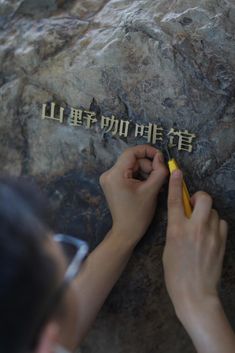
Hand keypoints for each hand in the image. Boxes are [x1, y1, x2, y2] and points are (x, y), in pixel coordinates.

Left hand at [99, 145, 167, 246]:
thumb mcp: (152, 190)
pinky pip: (129, 173)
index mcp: (115, 174)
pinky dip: (140, 177)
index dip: (147, 151)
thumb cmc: (138, 214)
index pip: (131, 152)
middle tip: (160, 177)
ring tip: (156, 184)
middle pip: (133, 160)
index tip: (160, 157)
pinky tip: (148, 186)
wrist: (126, 231)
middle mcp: (108, 174)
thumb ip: (159, 171)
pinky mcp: (113, 184)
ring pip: (132, 166)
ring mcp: (109, 179)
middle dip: (148, 166)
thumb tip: (160, 157)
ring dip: (146, 172)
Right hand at [163, 170, 227, 320]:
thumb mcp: (168, 247)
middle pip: (203, 198)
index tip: (177, 171)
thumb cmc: (176, 273)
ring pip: (214, 211)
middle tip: (195, 205)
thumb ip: (175, 229)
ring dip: (208, 214)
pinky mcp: (222, 242)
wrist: (195, 293)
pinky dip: (216, 225)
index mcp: (176, 230)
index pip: (175, 200)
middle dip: (200, 197)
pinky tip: (211, 234)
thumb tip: (182, 217)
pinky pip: (222, 223)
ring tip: (202, 226)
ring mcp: (211, 234)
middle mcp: (195, 228)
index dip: (176, 184)